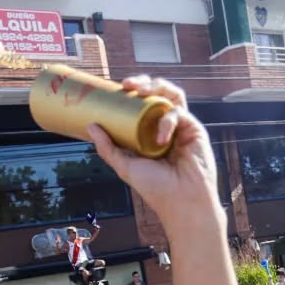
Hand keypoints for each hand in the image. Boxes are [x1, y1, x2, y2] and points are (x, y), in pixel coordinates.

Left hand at [87, 76, 218, 228]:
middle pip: (157, 94)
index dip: (131, 93)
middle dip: (143, 82)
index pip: (142, 105)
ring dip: (157, 87)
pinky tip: (161, 139)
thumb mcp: (125, 166)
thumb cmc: (156, 189)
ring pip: (172, 95)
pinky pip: (179, 114)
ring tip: (141, 91)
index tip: (116, 89)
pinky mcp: (194, 129)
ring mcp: (181, 127)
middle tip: (127, 84)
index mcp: (149, 133)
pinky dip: (167, 122)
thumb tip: (91, 126)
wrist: (181, 202)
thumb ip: (108, 148)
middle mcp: (165, 127)